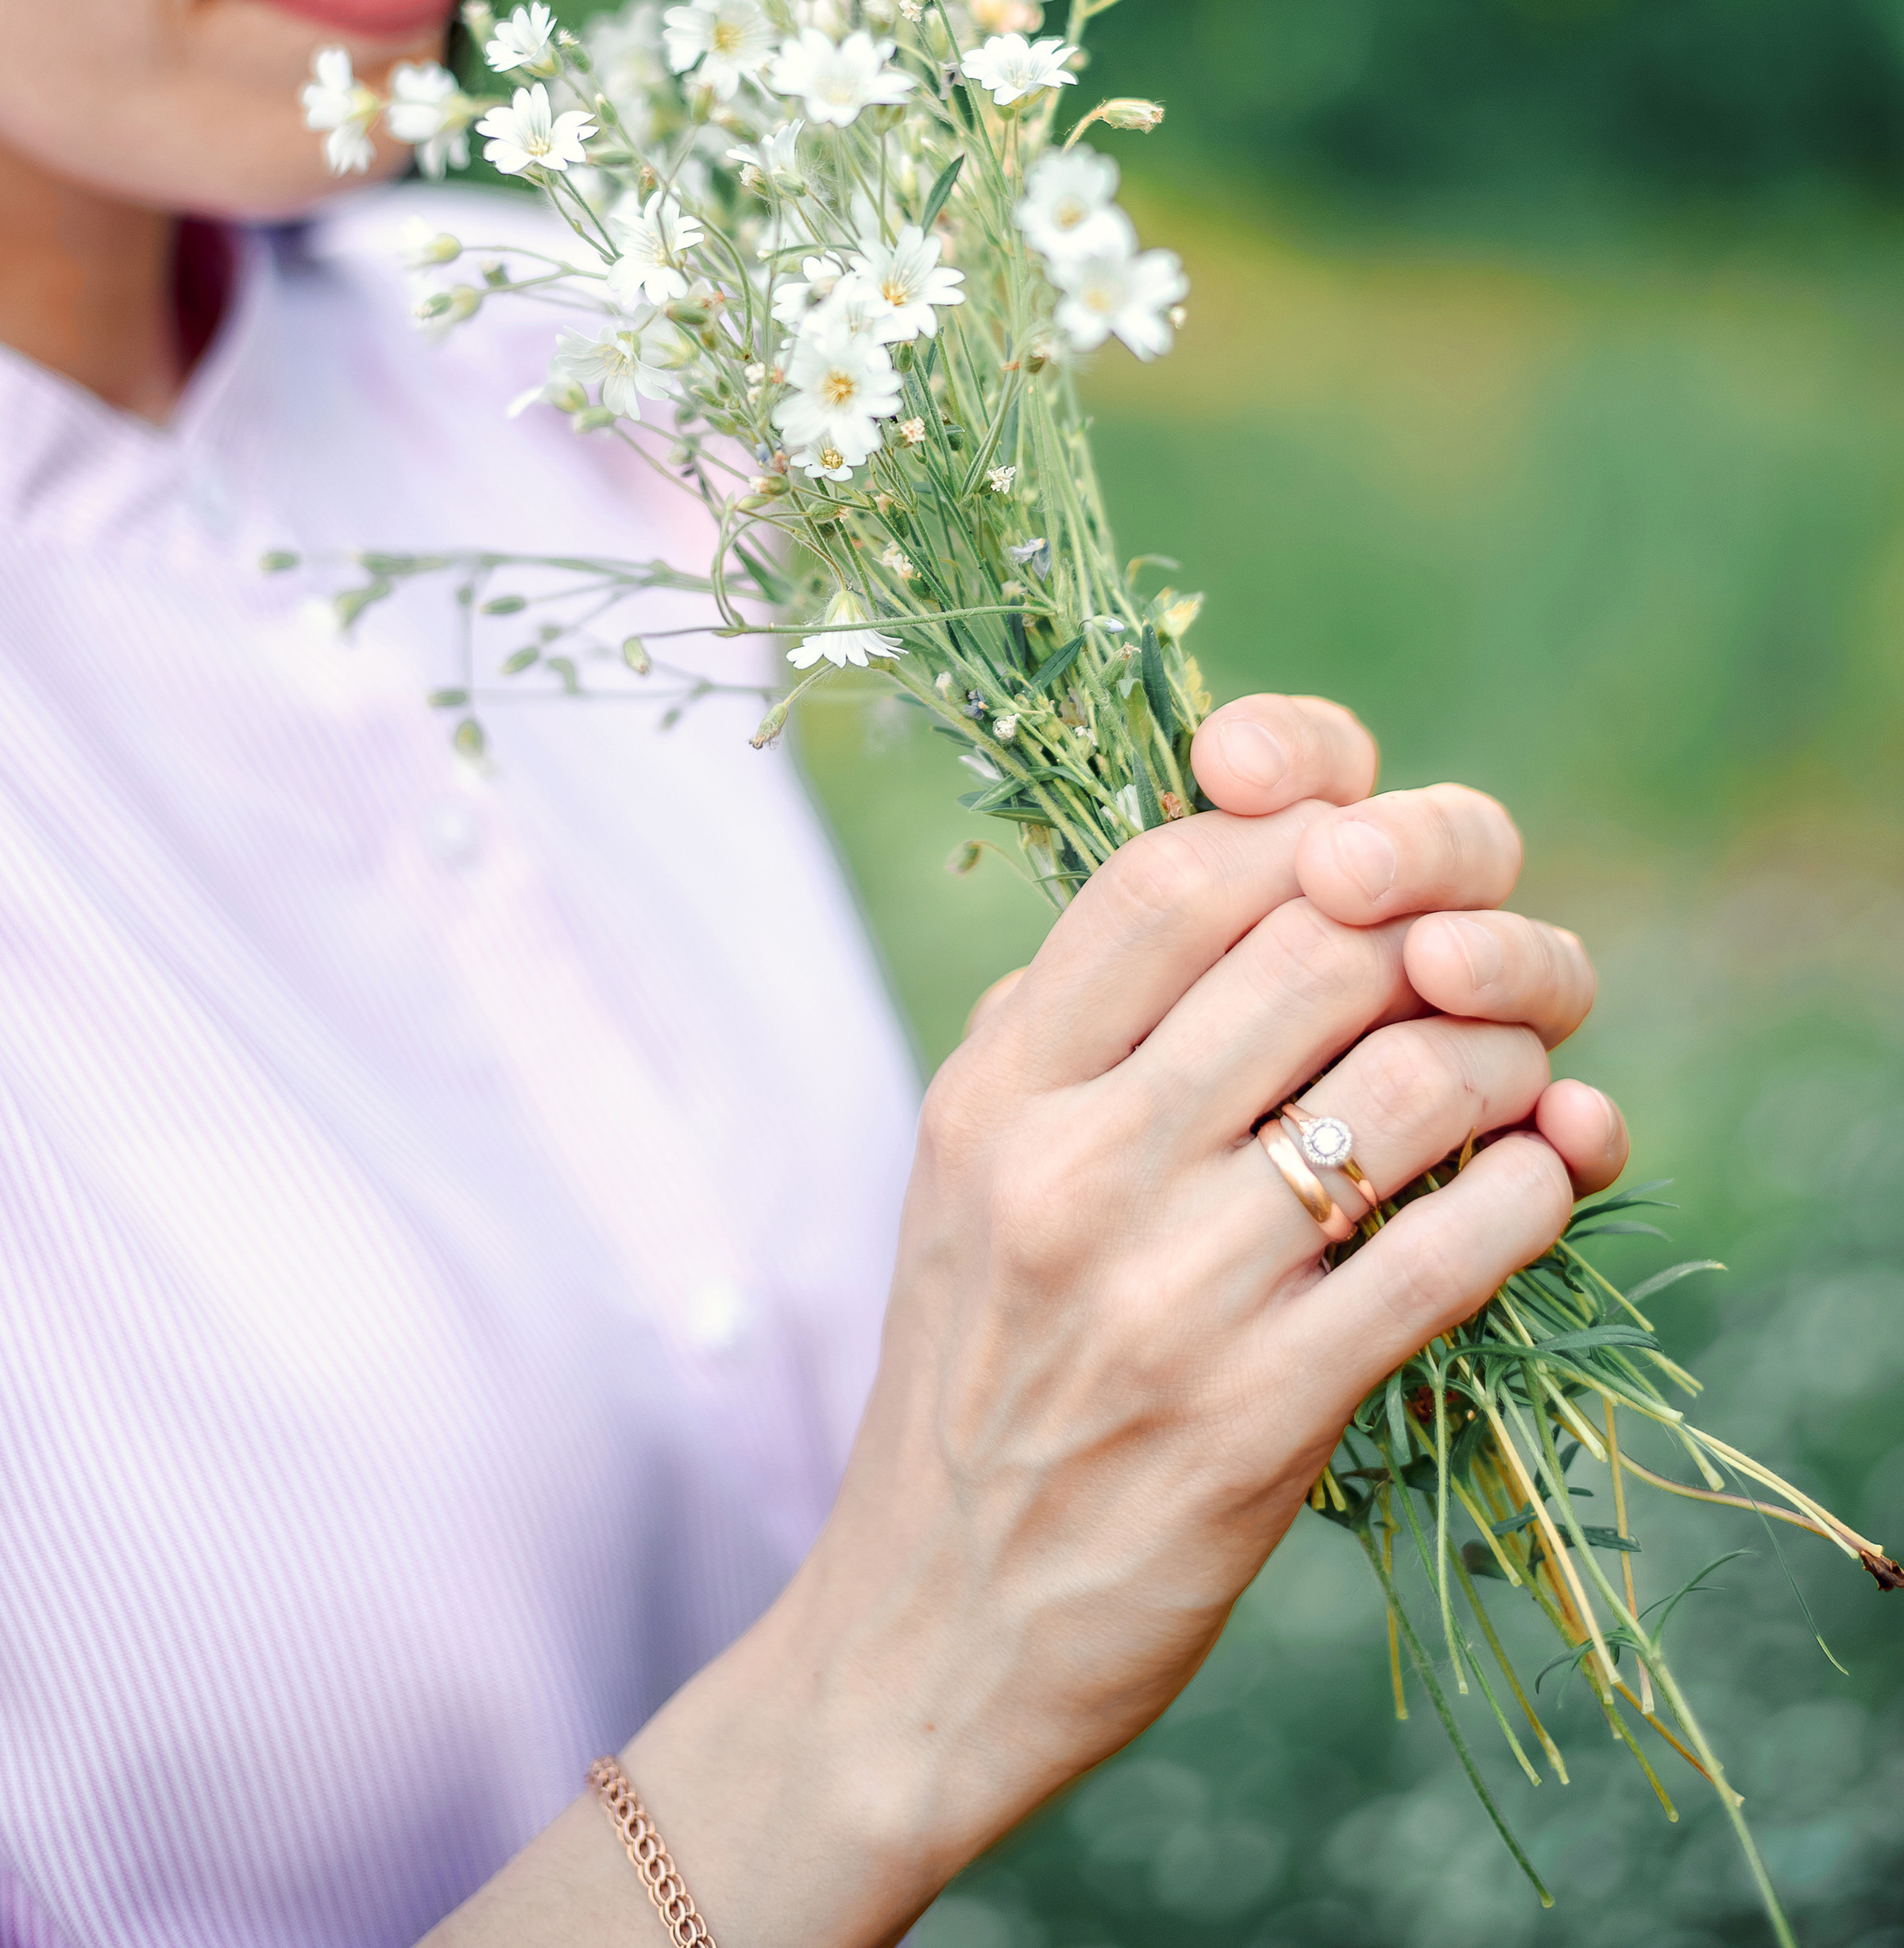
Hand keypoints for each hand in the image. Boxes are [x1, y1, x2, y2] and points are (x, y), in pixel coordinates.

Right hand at [607, 696, 1622, 1947]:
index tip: (1368, 860)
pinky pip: (1449, 1252)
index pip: (1173, 870)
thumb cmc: (971, 1372)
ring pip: (1408, 1083)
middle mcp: (1071, 1169)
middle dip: (1438, 928)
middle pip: (1318, 947)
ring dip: (1507, 1051)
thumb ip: (1066, 1021)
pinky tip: (1538, 1172)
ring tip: (1518, 1066)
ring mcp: (1169, 1296)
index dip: (1306, 828)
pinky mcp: (1261, 1420)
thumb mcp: (964, 1168)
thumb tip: (1230, 878)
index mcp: (996, 1090)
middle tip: (1480, 958)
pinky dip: (1530, 1185)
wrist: (926, 1636)